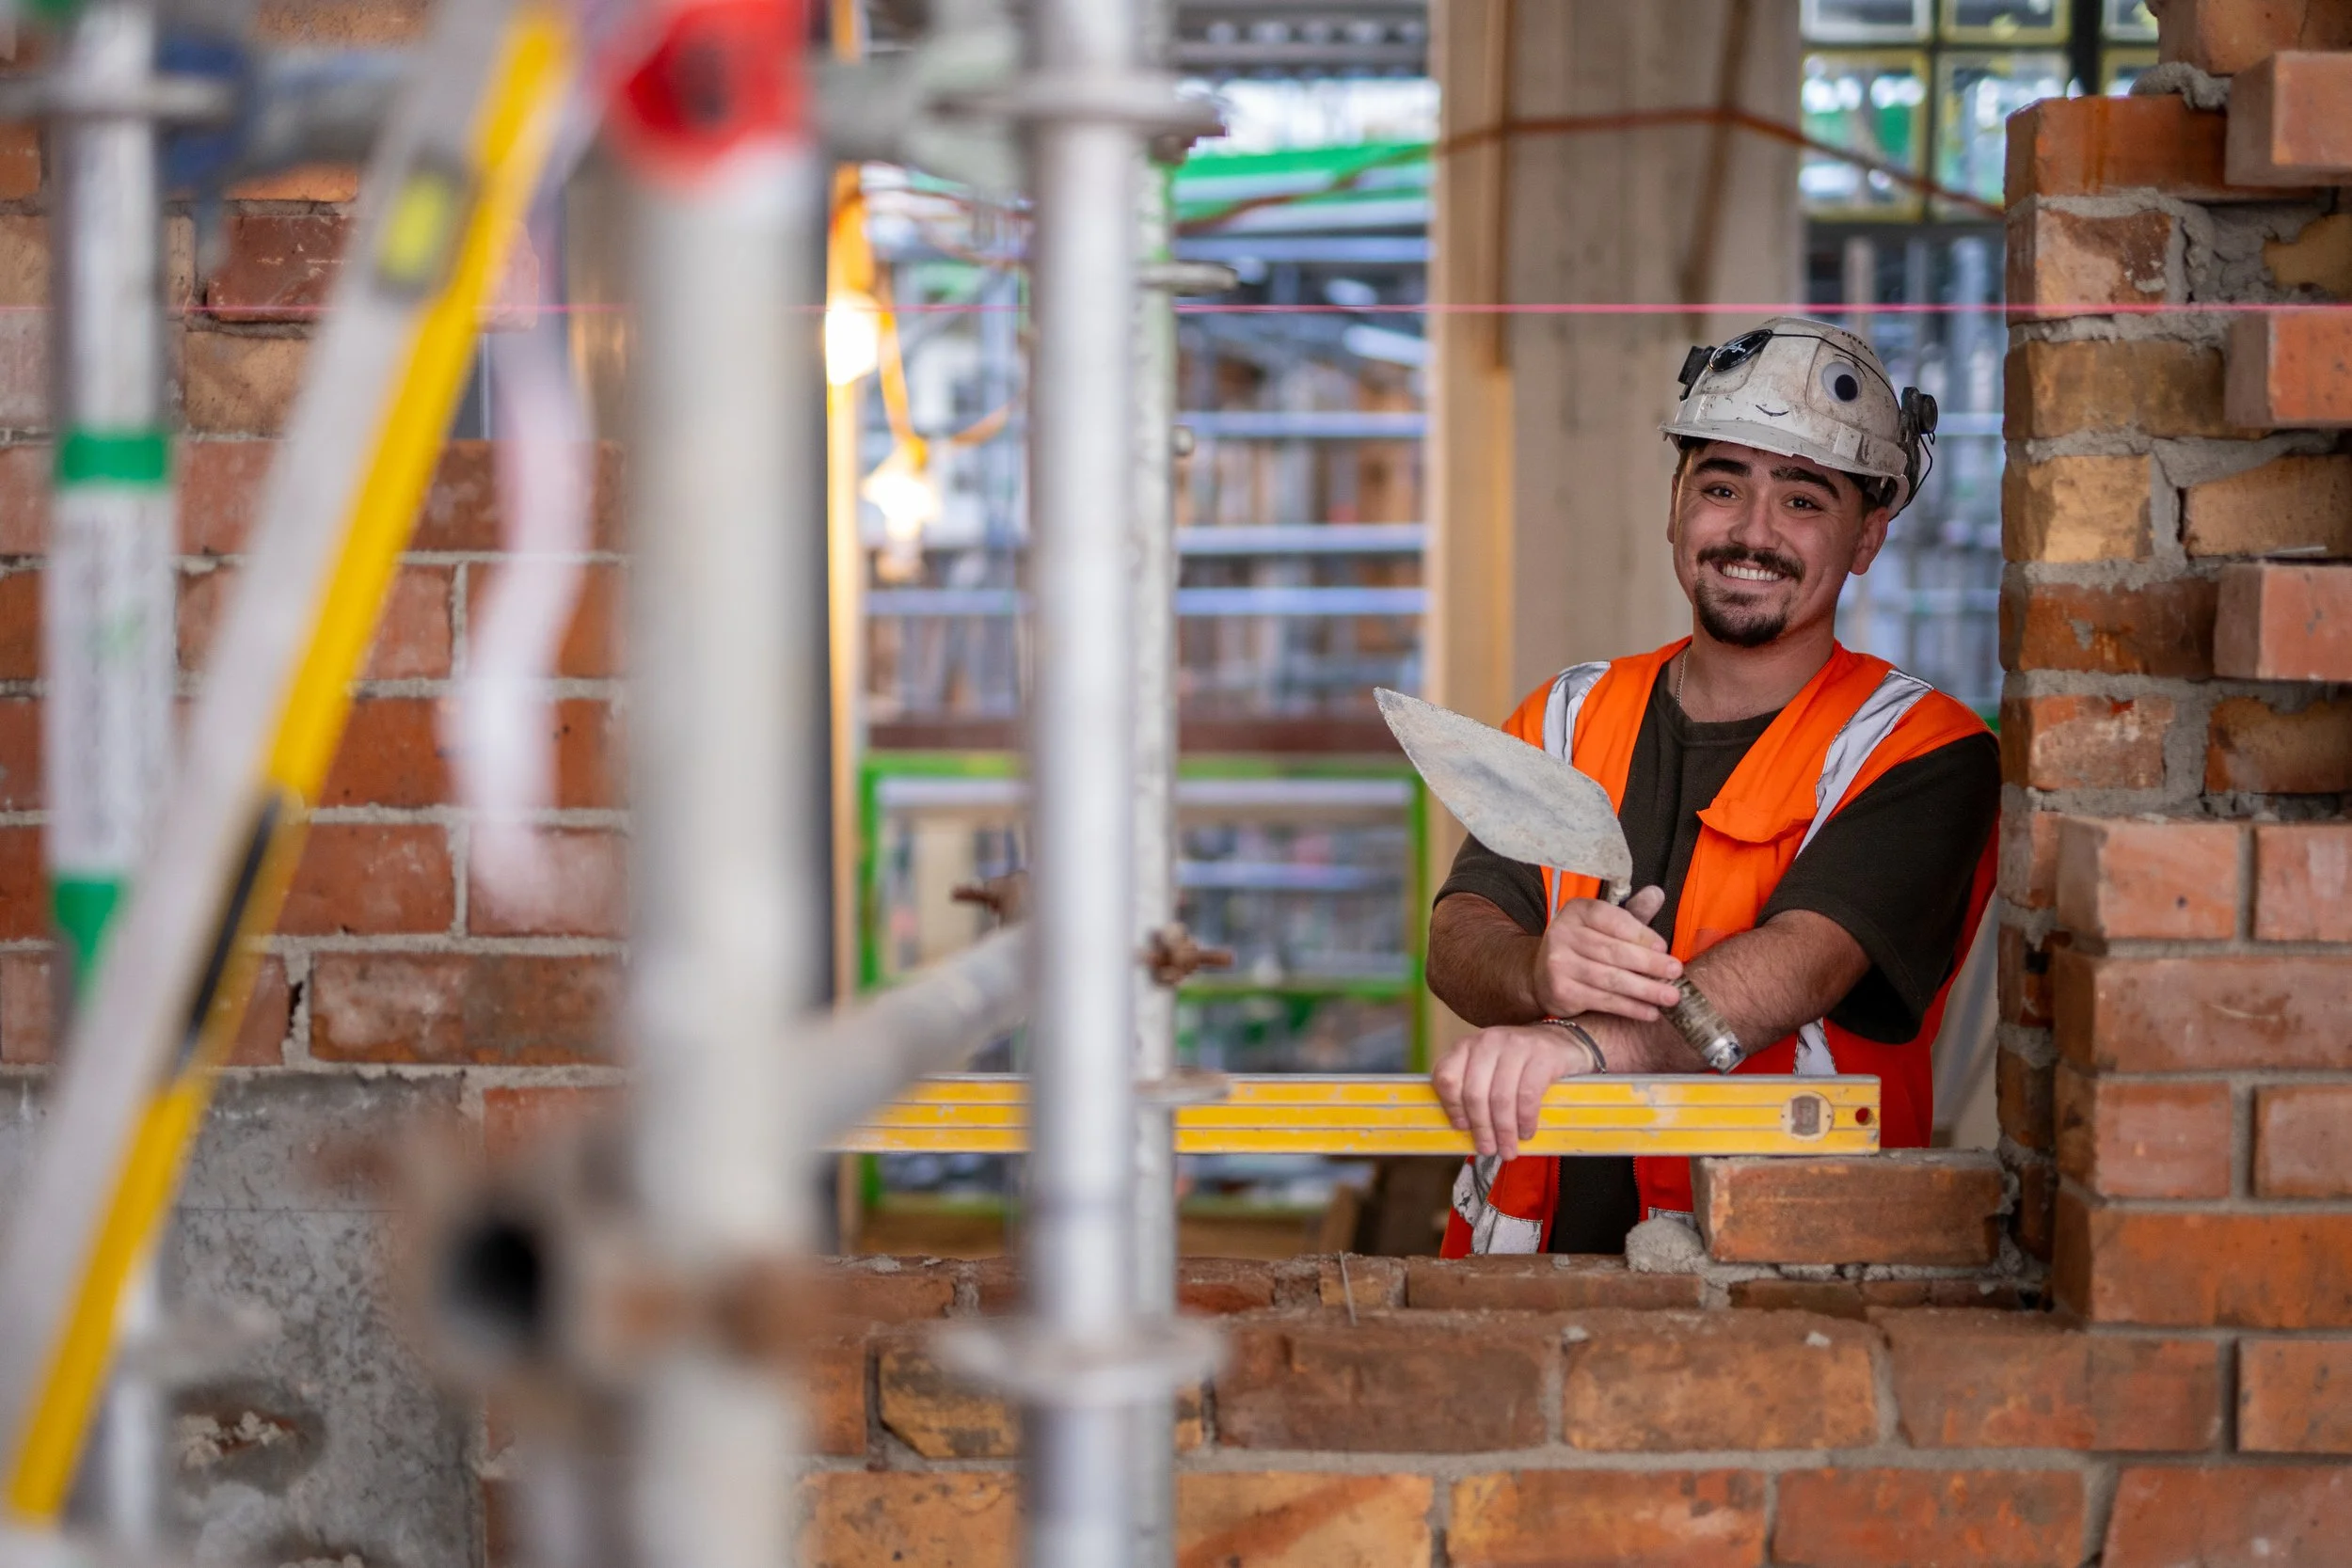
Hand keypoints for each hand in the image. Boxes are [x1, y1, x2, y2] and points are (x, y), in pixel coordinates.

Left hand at [1431, 1022, 1604, 1160]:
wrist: (1562, 1043)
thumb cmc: (1519, 1064)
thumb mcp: (1489, 1068)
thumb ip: (1473, 1089)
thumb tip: (1465, 1130)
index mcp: (1467, 1045)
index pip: (1446, 1077)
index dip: (1452, 1107)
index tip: (1462, 1128)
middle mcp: (1488, 1041)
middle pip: (1475, 1092)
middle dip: (1481, 1128)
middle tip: (1488, 1149)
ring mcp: (1515, 1045)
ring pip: (1501, 1097)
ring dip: (1504, 1130)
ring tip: (1508, 1149)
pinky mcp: (1542, 1055)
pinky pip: (1528, 1095)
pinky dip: (1525, 1120)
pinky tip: (1527, 1132)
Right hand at [1529, 886, 1683, 1021]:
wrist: (1543, 976)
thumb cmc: (1585, 947)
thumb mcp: (1604, 924)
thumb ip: (1632, 913)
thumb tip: (1657, 894)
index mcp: (1577, 911)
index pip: (1613, 920)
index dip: (1640, 934)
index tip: (1663, 947)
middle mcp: (1562, 934)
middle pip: (1613, 951)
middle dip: (1649, 963)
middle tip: (1676, 972)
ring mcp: (1558, 964)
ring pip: (1610, 979)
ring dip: (1645, 990)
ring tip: (1670, 996)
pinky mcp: (1561, 992)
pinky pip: (1602, 1001)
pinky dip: (1630, 1008)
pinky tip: (1650, 1011)